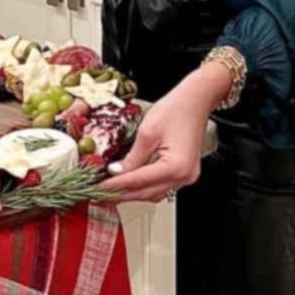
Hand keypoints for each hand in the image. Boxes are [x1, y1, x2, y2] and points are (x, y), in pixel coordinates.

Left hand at [100, 62, 230, 203]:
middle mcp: (184, 176)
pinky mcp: (185, 172)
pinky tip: (131, 183)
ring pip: (153, 193)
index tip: (99, 187)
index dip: (115, 185)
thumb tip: (116, 172)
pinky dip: (145, 186)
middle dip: (122, 194)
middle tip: (101, 193)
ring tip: (112, 190)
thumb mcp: (147, 133)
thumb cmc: (176, 110)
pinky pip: (162, 186)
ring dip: (133, 193)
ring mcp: (186, 176)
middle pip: (146, 193)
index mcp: (175, 167)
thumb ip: (132, 157)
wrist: (196, 101)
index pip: (138, 181)